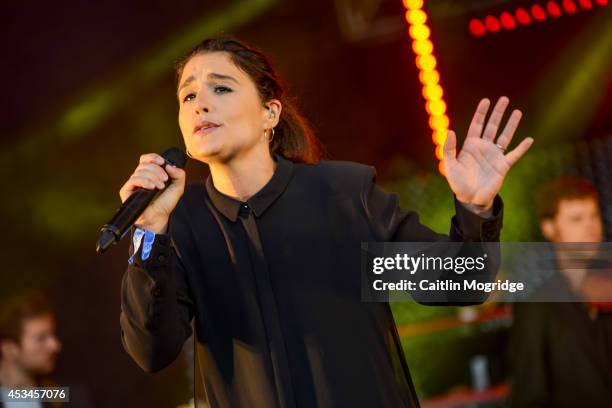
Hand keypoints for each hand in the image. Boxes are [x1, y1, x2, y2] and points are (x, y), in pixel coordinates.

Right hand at [119, 153, 185, 232]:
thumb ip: (179, 174)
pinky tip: (152, 188)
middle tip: (165, 180)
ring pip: (140, 171)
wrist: (159, 217)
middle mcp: (140, 177)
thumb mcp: (178, 187)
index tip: (162, 162)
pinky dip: (144, 181)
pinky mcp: (127, 190)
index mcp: (150, 174)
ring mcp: (133, 183)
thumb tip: (169, 165)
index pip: (146, 159)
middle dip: (157, 170)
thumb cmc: (165, 203)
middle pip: (144, 164)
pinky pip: (133, 179)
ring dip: (153, 177)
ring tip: (160, 187)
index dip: (153, 157)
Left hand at [443, 96, 533, 211]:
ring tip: (517, 112)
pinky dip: (522, 148)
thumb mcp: (449, 166)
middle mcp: (484, 148)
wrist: (470, 199)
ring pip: (505, 136)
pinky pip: (514, 155)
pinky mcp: (503, 166)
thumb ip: (448, 149)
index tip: (486, 100)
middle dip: (497, 113)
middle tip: (504, 99)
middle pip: (492, 126)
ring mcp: (494, 156)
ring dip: (511, 124)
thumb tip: (451, 131)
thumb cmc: (458, 183)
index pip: (477, 125)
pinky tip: (529, 139)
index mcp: (470, 146)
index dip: (481, 113)